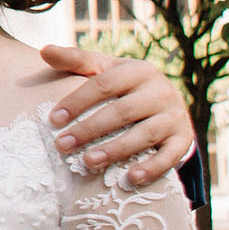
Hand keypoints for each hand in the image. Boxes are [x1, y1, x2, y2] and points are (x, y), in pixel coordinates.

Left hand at [40, 45, 194, 185]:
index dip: (77, 102)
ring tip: (88, 162)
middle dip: (90, 129)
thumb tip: (44, 50)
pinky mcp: (183, 139)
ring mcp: (174, 116)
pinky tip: (131, 179)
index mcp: (137, 70)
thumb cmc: (126, 86)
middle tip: (63, 145)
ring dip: (116, 150)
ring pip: (145, 134)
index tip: (53, 120)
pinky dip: (152, 168)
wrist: (170, 103)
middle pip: (122, 111)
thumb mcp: (105, 69)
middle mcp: (159, 91)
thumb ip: (76, 61)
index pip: (103, 85)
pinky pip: (170, 156)